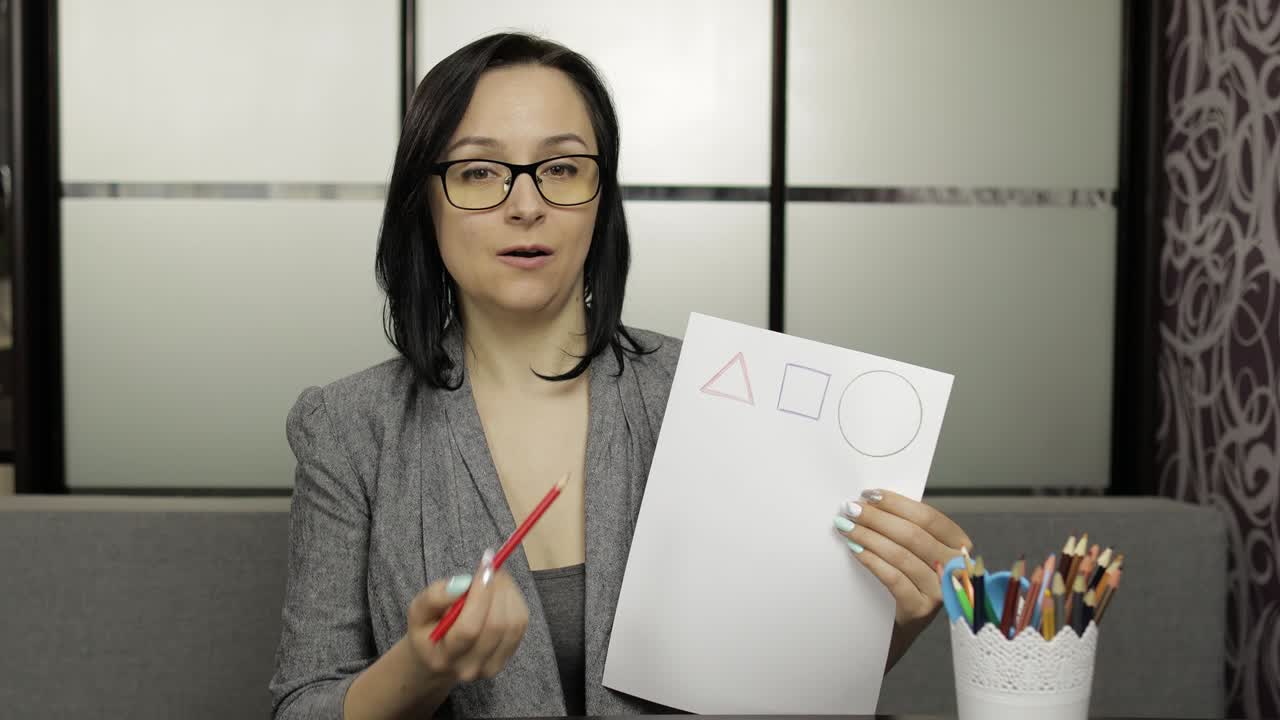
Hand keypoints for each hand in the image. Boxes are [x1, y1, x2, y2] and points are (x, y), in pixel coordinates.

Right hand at [406, 549, 529, 683]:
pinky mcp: (506, 659)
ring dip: (508, 593)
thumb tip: (463, 583)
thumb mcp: (418, 611)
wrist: (436, 661)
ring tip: (495, 578)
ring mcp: (490, 667)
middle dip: (498, 589)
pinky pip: (520, 626)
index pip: (469, 628)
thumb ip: (434, 597)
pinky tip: (501, 594)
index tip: (485, 565)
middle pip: (495, 625)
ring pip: (513, 624)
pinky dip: (515, 603)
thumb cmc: (427, 631)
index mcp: (443, 656)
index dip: (481, 594)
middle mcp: (469, 667)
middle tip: (491, 566)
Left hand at [833, 489, 971, 671]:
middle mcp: (956, 569)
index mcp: (959, 547)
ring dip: (869, 536)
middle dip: (877, 518)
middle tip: (851, 509)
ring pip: (901, 554)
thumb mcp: (912, 553)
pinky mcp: (921, 610)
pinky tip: (855, 551)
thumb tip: (871, 501)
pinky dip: (872, 560)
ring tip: (846, 527)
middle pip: (913, 534)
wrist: (895, 631)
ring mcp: (940, 592)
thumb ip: (904, 528)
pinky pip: (893, 578)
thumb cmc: (902, 583)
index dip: (897, 503)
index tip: (869, 495)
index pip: (929, 518)